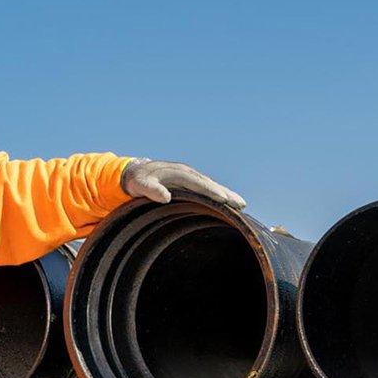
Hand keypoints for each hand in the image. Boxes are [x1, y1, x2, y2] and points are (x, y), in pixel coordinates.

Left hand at [120, 159, 245, 209]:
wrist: (136, 172)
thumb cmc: (138, 180)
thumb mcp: (140, 185)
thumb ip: (151, 190)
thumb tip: (164, 196)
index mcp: (178, 173)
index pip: (198, 183)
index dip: (211, 191)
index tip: (224, 199)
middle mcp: (188, 173)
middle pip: (210, 184)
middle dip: (226, 193)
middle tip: (241, 204)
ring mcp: (190, 178)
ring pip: (211, 186)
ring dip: (226, 194)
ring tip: (242, 205)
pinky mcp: (190, 183)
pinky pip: (207, 189)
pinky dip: (219, 195)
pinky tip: (228, 204)